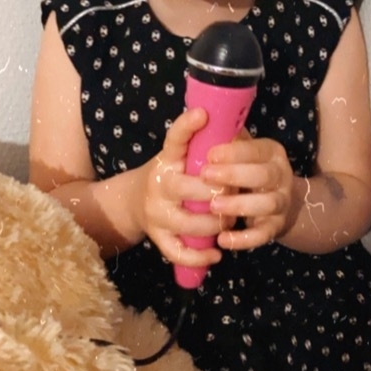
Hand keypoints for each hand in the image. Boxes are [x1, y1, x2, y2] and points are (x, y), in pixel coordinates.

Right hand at [136, 108, 234, 268]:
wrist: (134, 201)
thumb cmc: (173, 173)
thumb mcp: (182, 155)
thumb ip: (205, 143)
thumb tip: (236, 125)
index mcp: (167, 159)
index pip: (174, 139)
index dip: (187, 126)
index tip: (203, 113)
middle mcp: (158, 184)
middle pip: (190, 188)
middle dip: (219, 193)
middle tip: (235, 193)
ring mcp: (156, 214)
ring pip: (190, 223)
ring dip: (216, 223)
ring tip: (230, 220)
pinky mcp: (158, 238)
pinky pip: (179, 253)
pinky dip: (200, 256)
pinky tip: (217, 253)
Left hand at [201, 131, 294, 250]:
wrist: (275, 198)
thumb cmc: (246, 168)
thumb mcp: (241, 150)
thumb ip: (227, 138)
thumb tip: (201, 117)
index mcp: (271, 152)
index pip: (256, 149)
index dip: (234, 152)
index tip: (210, 154)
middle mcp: (282, 175)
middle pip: (264, 175)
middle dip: (234, 175)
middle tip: (206, 175)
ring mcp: (281, 202)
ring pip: (267, 204)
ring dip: (240, 205)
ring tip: (214, 206)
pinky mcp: (275, 226)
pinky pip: (263, 234)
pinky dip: (244, 239)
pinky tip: (223, 239)